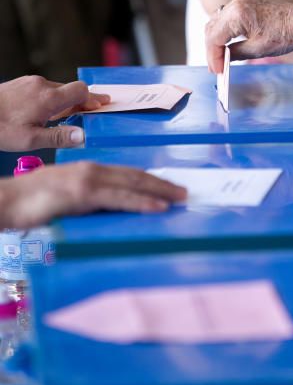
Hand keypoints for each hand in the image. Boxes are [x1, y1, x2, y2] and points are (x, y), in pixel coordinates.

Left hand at [0, 75, 109, 150]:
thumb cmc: (1, 128)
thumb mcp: (31, 140)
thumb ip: (59, 137)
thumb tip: (83, 136)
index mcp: (49, 98)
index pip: (81, 90)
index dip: (92, 99)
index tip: (100, 105)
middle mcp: (42, 85)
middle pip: (70, 89)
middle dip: (82, 100)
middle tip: (94, 107)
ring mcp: (30, 82)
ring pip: (56, 89)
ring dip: (65, 100)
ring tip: (70, 113)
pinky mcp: (21, 82)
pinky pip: (43, 88)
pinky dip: (51, 98)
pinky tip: (47, 111)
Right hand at [0, 162, 187, 228]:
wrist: (7, 200)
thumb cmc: (33, 204)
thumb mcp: (68, 200)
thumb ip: (90, 203)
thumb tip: (113, 214)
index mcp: (89, 171)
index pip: (127, 174)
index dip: (150, 180)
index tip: (168, 187)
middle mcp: (92, 170)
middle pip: (135, 176)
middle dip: (161, 184)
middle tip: (184, 192)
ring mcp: (88, 180)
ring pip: (131, 185)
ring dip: (159, 191)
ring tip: (179, 198)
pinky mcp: (82, 193)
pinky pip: (119, 198)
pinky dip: (141, 202)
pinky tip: (157, 206)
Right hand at [205, 0, 292, 72]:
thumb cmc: (285, 35)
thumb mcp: (258, 49)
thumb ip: (235, 53)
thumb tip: (222, 61)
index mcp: (237, 14)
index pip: (214, 37)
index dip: (212, 56)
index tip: (216, 71)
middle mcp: (235, 4)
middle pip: (211, 28)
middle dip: (211, 49)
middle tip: (216, 67)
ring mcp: (240, 2)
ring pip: (216, 22)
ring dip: (215, 40)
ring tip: (220, 58)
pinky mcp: (245, 4)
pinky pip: (226, 17)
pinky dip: (223, 31)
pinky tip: (226, 44)